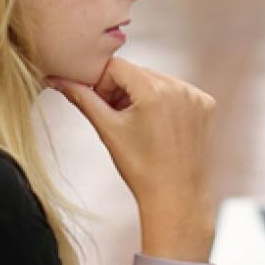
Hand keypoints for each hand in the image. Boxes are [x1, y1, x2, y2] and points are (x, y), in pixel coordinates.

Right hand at [51, 58, 216, 239]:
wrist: (176, 197)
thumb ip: (83, 98)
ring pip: (157, 81)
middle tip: (116, 117)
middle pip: (137, 72)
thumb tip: (57, 80)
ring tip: (138, 126)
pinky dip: (165, 103)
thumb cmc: (140, 168)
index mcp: (153, 90)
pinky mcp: (206, 106)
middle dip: (122, 90)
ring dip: (143, 95)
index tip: (101, 104)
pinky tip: (159, 128)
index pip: (116, 66)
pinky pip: (178, 92)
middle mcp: (178, 87)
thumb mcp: (108, 130)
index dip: (102, 83)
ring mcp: (195, 96)